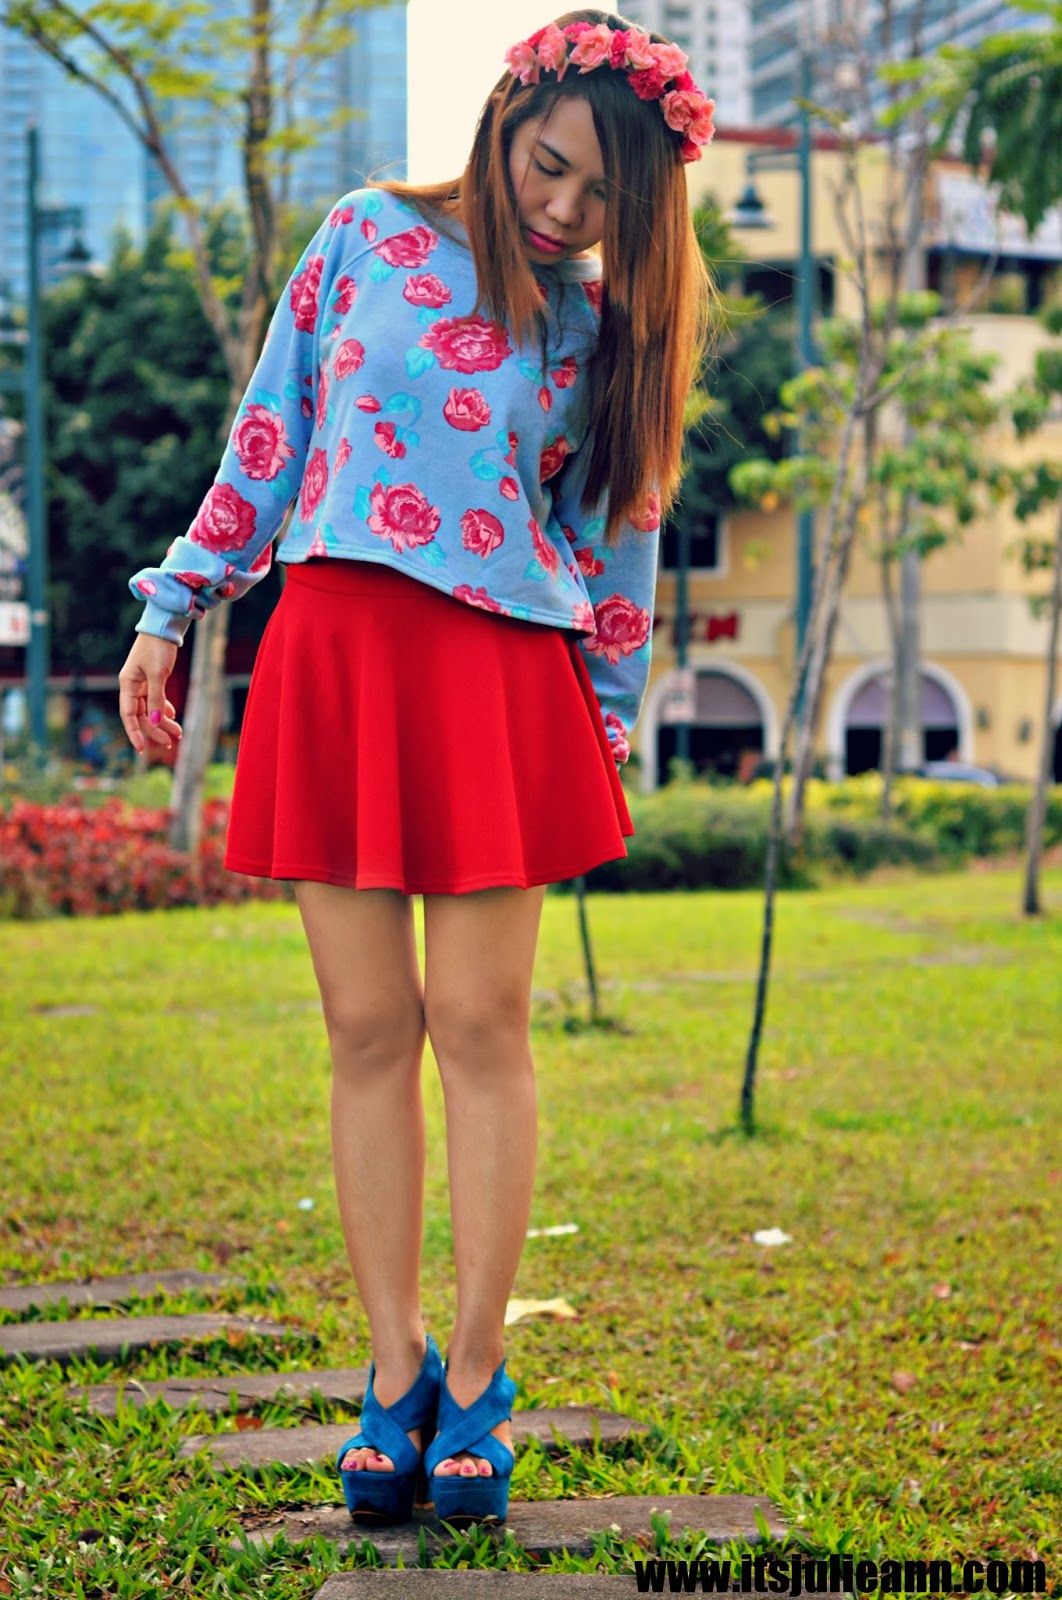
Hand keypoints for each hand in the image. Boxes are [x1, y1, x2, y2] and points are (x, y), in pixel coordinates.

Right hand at [118, 633, 181, 753]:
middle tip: (171, 743)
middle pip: (141, 715)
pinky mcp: (152, 678)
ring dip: (163, 721)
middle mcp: (132, 685)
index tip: (142, 749)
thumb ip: (157, 699)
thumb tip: (156, 722)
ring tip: (178, 733)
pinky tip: (173, 715)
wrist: (164, 627)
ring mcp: (141, 682)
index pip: (128, 715)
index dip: (134, 733)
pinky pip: (156, 699)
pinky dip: (164, 708)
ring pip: (150, 709)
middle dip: (156, 730)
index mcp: (127, 684)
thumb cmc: (158, 648)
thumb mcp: (158, 674)